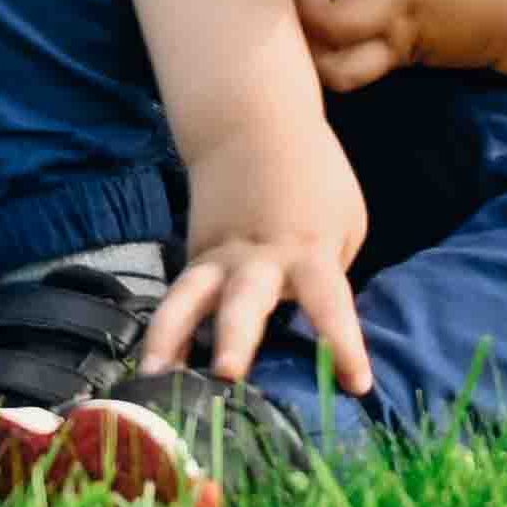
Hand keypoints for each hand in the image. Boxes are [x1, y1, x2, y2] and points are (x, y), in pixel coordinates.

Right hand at [150, 128, 375, 394]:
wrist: (250, 122)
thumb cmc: (312, 177)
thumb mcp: (344, 222)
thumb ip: (327, 275)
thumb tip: (306, 323)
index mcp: (306, 251)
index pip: (329, 305)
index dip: (342, 344)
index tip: (355, 385)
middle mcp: (257, 260)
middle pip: (244, 303)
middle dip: (234, 340)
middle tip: (227, 376)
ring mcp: (217, 257)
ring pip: (186, 300)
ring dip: (169, 340)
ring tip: (151, 380)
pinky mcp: (194, 257)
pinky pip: (180, 302)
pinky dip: (166, 336)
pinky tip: (152, 373)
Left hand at [289, 0, 506, 90]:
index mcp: (399, 9)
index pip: (329, 26)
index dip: (301, 3)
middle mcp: (399, 43)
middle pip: (332, 73)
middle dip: (302, 43)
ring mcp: (412, 56)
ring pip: (349, 70)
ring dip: (324, 40)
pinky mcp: (424, 56)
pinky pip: (372, 58)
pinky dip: (348, 36)